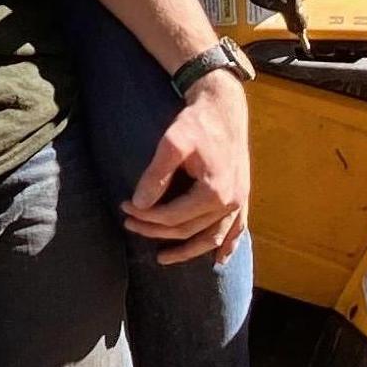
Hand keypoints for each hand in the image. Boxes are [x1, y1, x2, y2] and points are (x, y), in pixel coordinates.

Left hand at [124, 73, 248, 264]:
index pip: (173, 217)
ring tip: (162, 258)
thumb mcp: (172, 143)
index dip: (146, 216)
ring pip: (212, 238)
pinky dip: (228, 246)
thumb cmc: (197, 122)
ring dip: (187, 251)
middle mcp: (231, 202)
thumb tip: (139, 204)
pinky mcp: (242, 196)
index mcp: (214, 192)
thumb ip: (156, 174)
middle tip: (129, 223)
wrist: (224, 106)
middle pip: (188, 230)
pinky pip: (237, 230)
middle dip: (156, 230)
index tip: (125, 207)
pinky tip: (219, 260)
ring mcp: (239, 201)